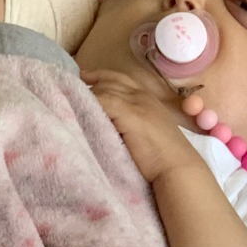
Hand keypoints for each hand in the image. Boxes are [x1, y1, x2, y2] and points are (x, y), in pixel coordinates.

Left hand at [79, 68, 200, 183]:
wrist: (178, 169)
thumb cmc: (164, 159)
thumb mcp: (148, 134)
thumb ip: (131, 124)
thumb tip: (109, 124)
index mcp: (148, 99)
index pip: (122, 79)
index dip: (102, 77)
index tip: (84, 78)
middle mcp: (143, 96)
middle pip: (112, 79)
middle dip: (91, 80)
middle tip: (69, 83)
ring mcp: (137, 103)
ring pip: (105, 89)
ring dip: (87, 94)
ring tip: (69, 99)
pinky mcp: (131, 114)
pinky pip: (104, 101)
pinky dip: (89, 104)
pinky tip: (77, 110)